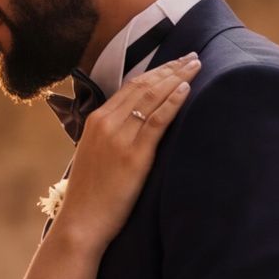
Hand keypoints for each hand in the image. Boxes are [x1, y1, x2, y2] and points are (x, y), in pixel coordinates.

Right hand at [58, 56, 195, 246]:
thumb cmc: (90, 195)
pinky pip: (157, 121)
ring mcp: (120, 139)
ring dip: (177, 79)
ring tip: (196, 66)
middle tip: (192, 57)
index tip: (175, 62)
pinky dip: (173, 102)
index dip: (155, 72)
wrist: (82, 222)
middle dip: (170, 69)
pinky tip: (187, 90)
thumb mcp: (94, 155)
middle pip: (143, 86)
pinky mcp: (134, 156)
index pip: (130, 86)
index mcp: (96, 121)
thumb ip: (111, 136)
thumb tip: (135, 125)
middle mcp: (107, 124)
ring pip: (152, 98)